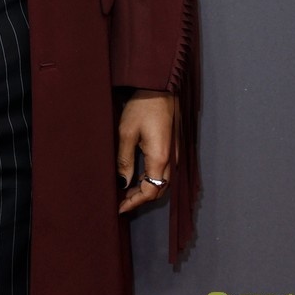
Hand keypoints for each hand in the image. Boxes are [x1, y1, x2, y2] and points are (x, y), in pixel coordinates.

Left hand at [117, 89, 174, 214]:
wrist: (160, 87)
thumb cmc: (142, 107)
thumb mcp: (126, 133)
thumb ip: (125, 160)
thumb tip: (123, 183)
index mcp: (161, 158)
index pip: (151, 191)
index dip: (135, 202)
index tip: (120, 208)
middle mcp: (172, 159)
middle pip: (159, 188)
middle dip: (141, 198)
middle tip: (122, 201)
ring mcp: (175, 153)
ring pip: (163, 180)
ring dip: (146, 188)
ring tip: (127, 190)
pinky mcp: (173, 146)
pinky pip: (164, 170)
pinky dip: (151, 177)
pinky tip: (138, 175)